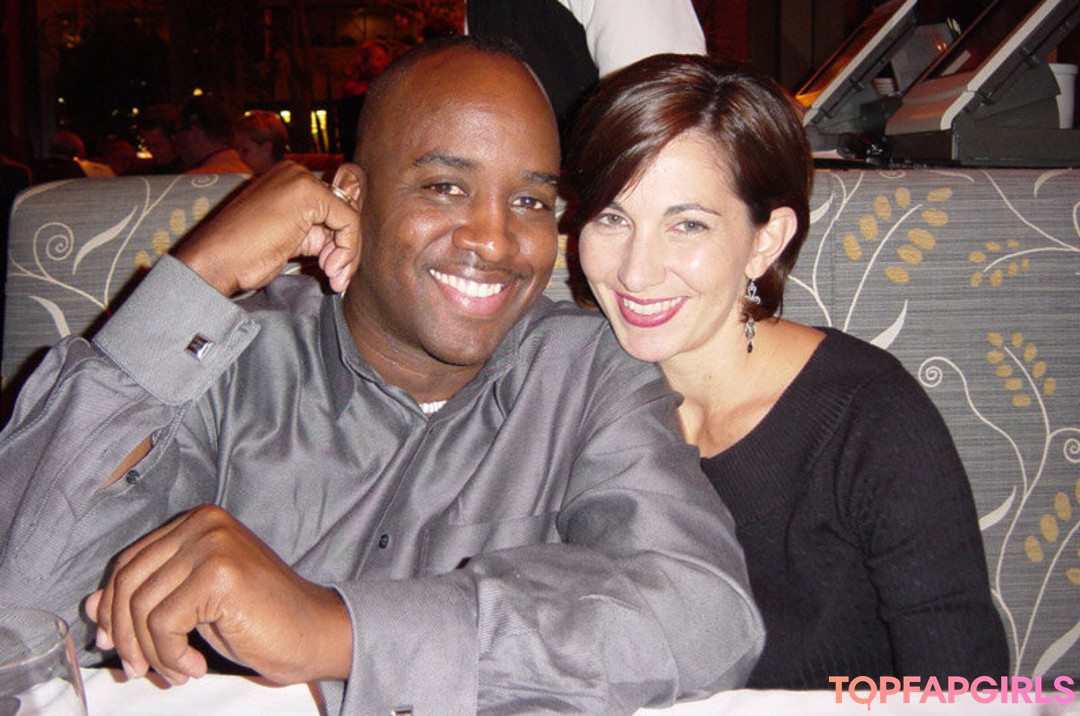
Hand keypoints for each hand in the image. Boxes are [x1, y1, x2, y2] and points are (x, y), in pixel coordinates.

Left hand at [86, 505, 351, 684]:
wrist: (313, 632)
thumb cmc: (259, 619)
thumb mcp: (192, 605)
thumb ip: (147, 597)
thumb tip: (90, 606)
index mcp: (198, 521)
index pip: (129, 562)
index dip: (111, 608)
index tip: (113, 645)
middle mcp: (204, 523)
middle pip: (128, 581)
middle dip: (124, 634)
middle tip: (139, 668)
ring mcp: (212, 544)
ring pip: (142, 606)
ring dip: (151, 652)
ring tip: (176, 671)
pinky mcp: (219, 574)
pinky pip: (164, 623)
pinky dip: (171, 656)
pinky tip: (194, 666)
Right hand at [173, 161, 363, 295]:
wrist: (218, 260)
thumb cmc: (249, 255)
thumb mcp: (297, 239)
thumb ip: (325, 230)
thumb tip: (356, 224)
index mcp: (293, 181)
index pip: (338, 206)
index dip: (343, 241)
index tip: (334, 269)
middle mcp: (298, 174)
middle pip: (346, 210)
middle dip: (347, 249)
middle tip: (337, 277)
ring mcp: (302, 180)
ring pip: (349, 217)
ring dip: (347, 254)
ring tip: (333, 277)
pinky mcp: (308, 193)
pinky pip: (348, 220)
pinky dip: (347, 248)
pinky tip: (329, 268)